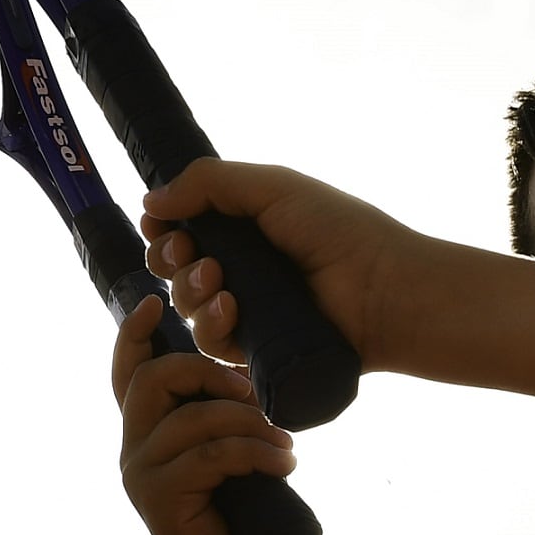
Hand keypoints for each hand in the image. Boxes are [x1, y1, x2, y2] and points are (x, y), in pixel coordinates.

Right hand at [112, 296, 298, 534]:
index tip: (155, 301)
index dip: (135, 334)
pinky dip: (257, 453)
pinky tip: (285, 463)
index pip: (127, 372)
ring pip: (194, 418)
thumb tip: (241, 374)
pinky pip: (213, 454)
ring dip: (250, 424)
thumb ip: (219, 416)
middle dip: (208, 372)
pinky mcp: (161, 499)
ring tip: (285, 445)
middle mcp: (133, 451)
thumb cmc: (247, 517)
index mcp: (146, 435)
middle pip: (154, 379)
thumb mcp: (230, 454)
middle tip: (253, 393)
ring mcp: (141, 476)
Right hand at [140, 158, 402, 371]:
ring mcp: (249, 312)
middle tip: (188, 252)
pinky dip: (211, 326)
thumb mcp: (272, 187)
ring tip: (219, 280)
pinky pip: (211, 346)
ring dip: (189, 290)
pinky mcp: (256, 351)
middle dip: (169, 258)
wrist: (384, 290)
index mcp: (245, 228)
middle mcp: (242, 269)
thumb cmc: (338, 231)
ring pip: (186, 307)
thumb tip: (150, 201)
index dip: (164, 229)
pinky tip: (232, 310)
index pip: (182, 229)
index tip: (161, 224)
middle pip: (174, 269)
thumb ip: (208, 183)